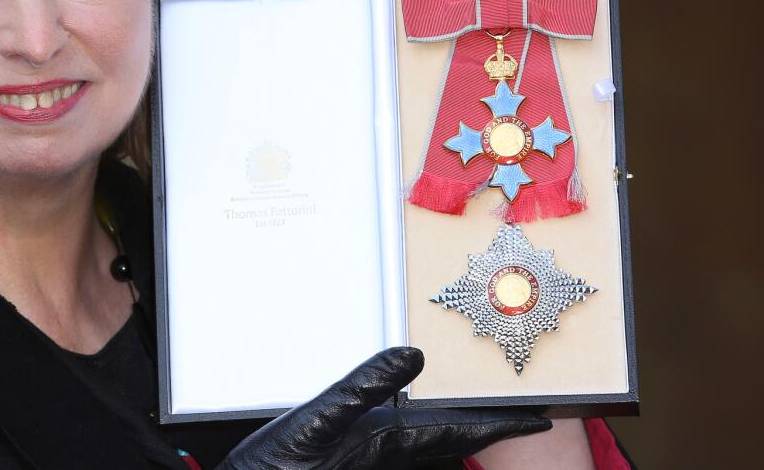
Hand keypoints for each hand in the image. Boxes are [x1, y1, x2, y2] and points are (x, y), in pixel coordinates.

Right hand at [218, 347, 550, 469]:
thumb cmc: (274, 469)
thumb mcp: (315, 419)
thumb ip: (362, 387)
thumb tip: (413, 355)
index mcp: (386, 443)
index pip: (458, 431)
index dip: (501, 424)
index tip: (539, 418)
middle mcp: (386, 457)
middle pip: (451, 445)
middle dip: (485, 431)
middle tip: (517, 417)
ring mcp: (369, 464)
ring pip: (429, 452)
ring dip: (455, 437)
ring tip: (477, 421)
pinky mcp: (351, 464)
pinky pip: (402, 453)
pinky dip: (420, 441)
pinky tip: (410, 434)